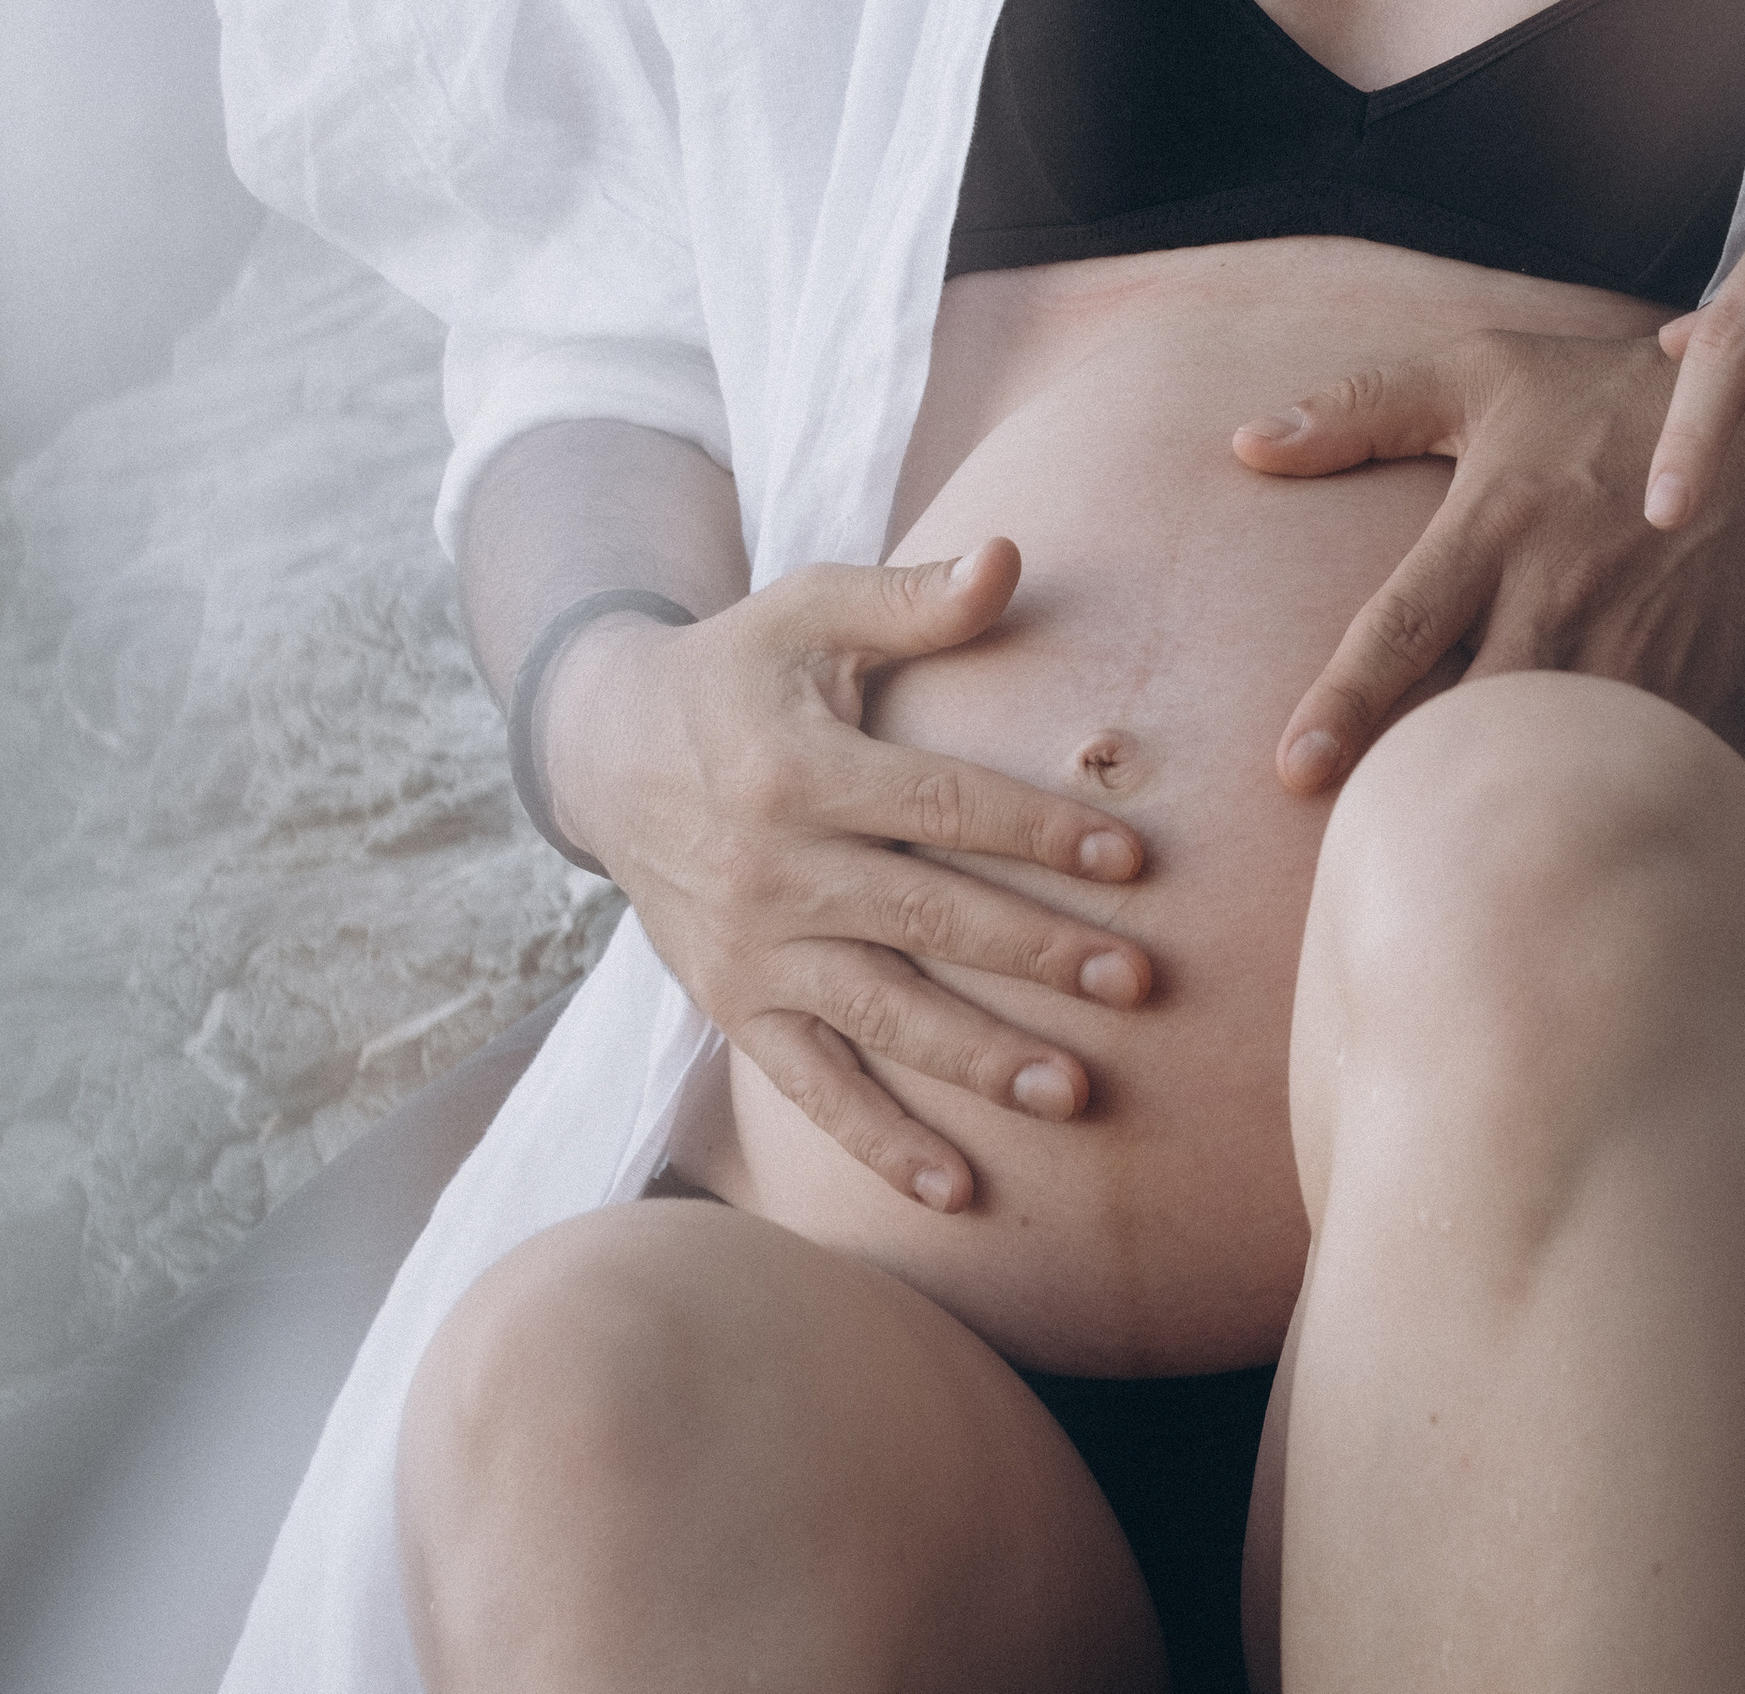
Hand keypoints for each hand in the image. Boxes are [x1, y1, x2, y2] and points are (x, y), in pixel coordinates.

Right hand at [540, 539, 1150, 1213]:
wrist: (606, 749)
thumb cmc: (738, 668)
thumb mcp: (810, 611)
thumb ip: (913, 597)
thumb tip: (1012, 555)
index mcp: (800, 770)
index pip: (942, 807)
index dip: (1038, 832)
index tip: (1132, 860)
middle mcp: (772, 870)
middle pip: (927, 918)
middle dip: (1037, 954)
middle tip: (1138, 985)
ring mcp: (750, 951)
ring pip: (881, 1016)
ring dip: (979, 1060)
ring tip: (1077, 1093)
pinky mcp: (733, 1006)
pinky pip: (811, 1088)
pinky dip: (879, 1144)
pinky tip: (957, 1191)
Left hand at [1233, 327, 1744, 793]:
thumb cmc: (1601, 396)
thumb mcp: (1483, 373)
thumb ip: (1361, 408)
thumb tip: (1247, 444)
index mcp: (1496, 522)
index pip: (1404, 624)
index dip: (1346, 703)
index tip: (1293, 772)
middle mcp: (1559, 594)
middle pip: (1476, 715)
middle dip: (1420, 784)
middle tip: (1360, 843)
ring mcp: (1629, 648)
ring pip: (1553, 755)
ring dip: (1500, 804)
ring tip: (1440, 865)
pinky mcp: (1687, 686)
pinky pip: (1626, 766)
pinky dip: (1585, 803)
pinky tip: (1547, 843)